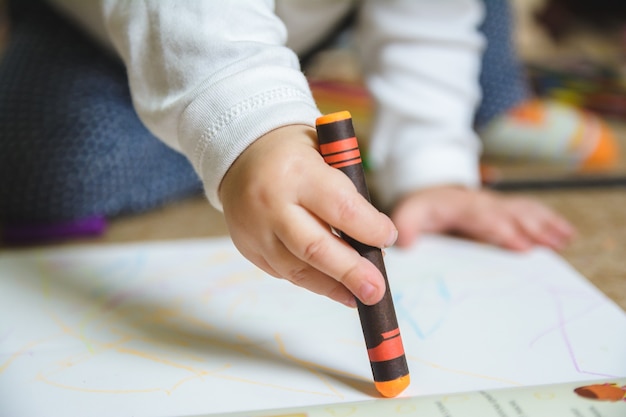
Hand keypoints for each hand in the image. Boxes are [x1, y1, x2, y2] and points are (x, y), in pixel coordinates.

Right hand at [219, 125, 397, 306]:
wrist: (240, 155)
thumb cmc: (294, 153)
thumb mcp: (325, 153)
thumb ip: (348, 191)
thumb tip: (374, 240)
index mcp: (297, 172)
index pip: (341, 208)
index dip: (370, 229)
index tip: (388, 238)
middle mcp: (271, 203)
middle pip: (316, 248)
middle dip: (351, 272)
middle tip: (376, 290)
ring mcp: (255, 229)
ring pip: (297, 269)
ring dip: (333, 286)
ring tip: (358, 296)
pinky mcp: (248, 248)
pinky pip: (283, 272)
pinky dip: (311, 281)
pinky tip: (333, 286)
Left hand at [390, 185, 574, 250]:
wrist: (432, 194)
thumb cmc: (422, 210)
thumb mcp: (408, 215)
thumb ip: (406, 227)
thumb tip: (404, 243)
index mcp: (459, 207)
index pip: (482, 218)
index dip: (501, 230)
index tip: (519, 244)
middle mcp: (482, 203)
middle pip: (509, 214)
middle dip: (530, 228)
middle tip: (549, 244)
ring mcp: (496, 206)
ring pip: (523, 212)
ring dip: (544, 225)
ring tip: (563, 239)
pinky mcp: (505, 211)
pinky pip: (529, 212)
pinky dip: (549, 222)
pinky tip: (566, 235)